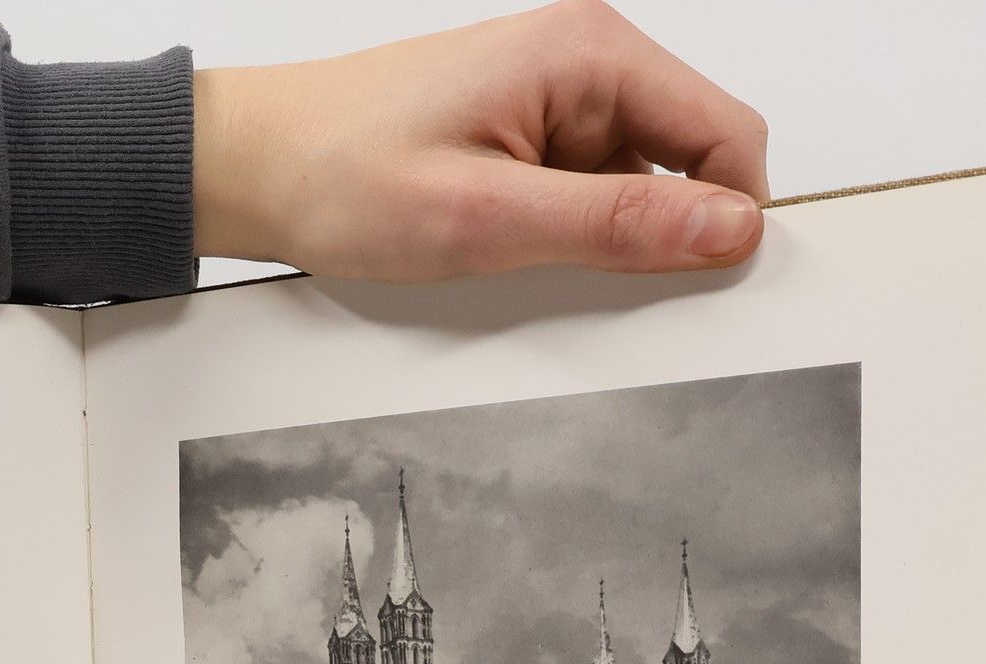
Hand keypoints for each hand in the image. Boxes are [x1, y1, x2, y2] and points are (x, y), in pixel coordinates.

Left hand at [194, 0, 768, 278]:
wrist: (256, 167)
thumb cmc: (342, 174)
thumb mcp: (487, 217)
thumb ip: (615, 223)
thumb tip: (727, 229)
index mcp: (589, 53)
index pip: (725, 134)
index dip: (729, 218)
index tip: (700, 288)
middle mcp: (583, 61)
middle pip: (689, 159)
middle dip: (662, 234)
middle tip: (586, 285)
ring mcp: (555, 99)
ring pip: (637, 184)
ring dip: (604, 240)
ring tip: (521, 262)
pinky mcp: (526, 136)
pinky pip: (586, 194)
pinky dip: (566, 237)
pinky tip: (508, 256)